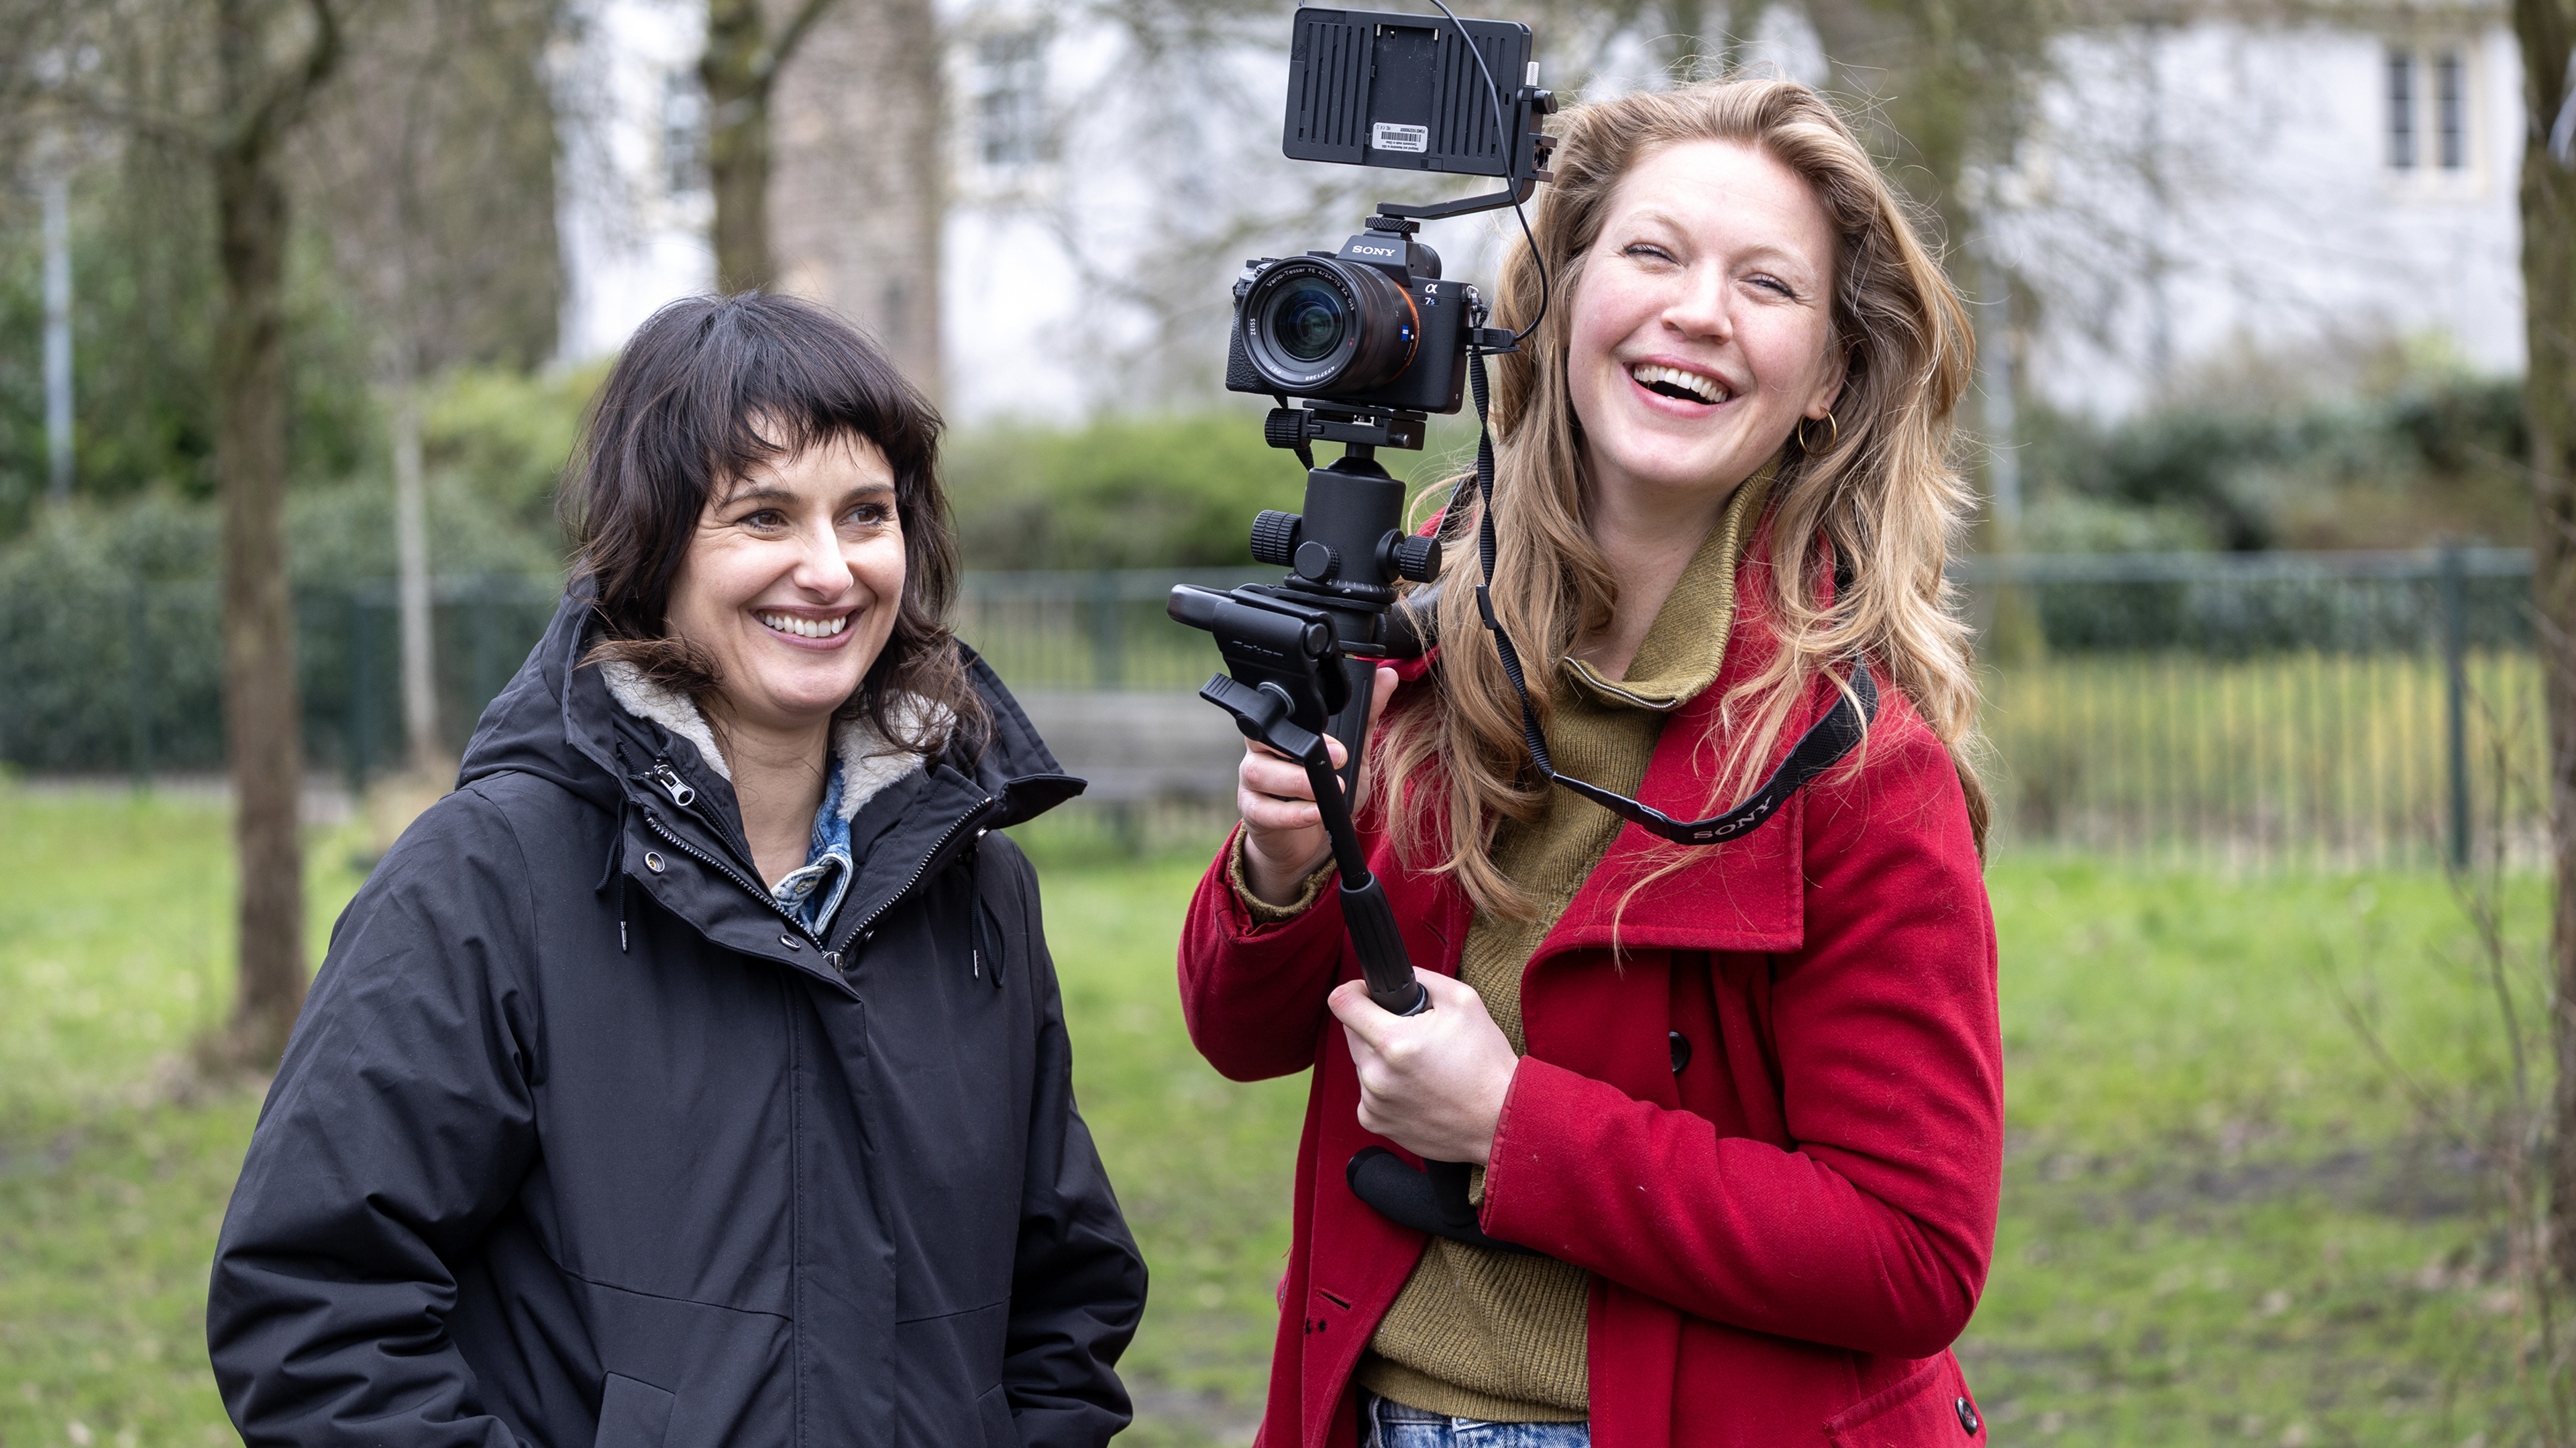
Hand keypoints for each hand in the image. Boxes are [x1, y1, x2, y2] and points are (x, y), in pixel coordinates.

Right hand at [1237, 666, 1399, 904]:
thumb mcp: (1354, 754)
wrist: (1312, 840)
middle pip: (1263, 739)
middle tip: (1339, 757)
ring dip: (1296, 781)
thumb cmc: (1328, 791)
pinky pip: (1263, 810)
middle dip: (1300, 747)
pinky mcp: (1253, 814)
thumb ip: (1367, 717)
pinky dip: (1291, 813)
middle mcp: (1262, 752)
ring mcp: (1253, 784)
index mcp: (1283, 731)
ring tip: (1327, 791)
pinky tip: (1315, 814)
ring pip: (1259, 773)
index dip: (1301, 715)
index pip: (1280, 712)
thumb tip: (1388, 676)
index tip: (1331, 724)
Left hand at [1328, 971, 1518, 1164]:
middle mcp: (1377, 1075)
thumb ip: (1422, 979)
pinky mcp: (1375, 1122)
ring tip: (1421, 1066)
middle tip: (1414, 1036)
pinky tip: (1416, 1089)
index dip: (1355, 990)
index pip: (1343, 1002)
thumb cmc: (1486, 1063)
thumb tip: (1396, 977)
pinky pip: (1369, 1092)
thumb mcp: (1463, 1001)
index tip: (1366, 993)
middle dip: (1375, 1026)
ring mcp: (1374, 1102)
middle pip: (1352, 1032)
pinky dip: (1386, 1086)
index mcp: (1395, 1042)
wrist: (1500, 1120)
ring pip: (1362, 1063)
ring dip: (1381, 1058)